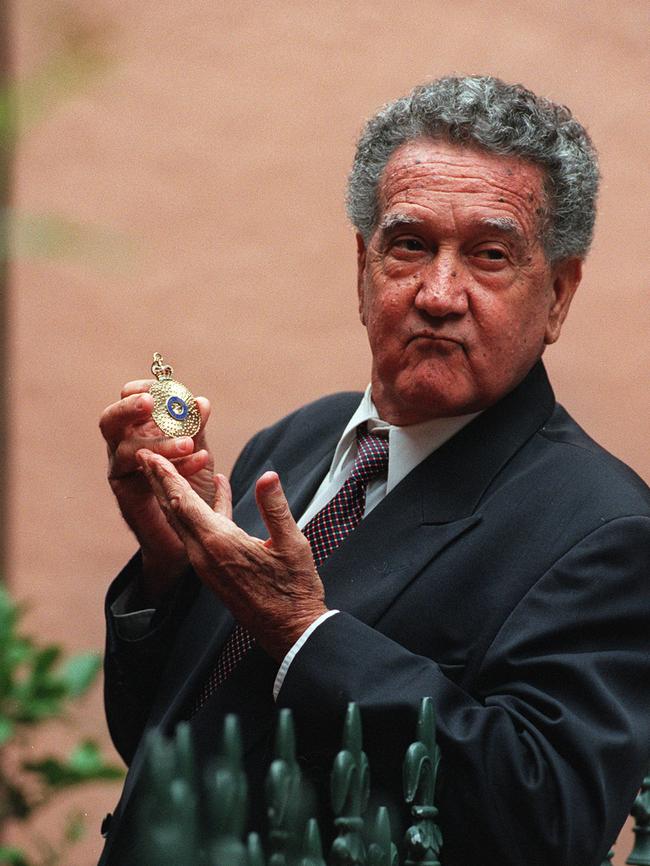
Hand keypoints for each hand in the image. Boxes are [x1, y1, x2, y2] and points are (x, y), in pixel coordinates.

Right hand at [100, 380, 213, 600]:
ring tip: (189, 444)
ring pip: (126, 448)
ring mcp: (121, 469)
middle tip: (150, 404)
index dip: (143, 388)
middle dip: (128, 408)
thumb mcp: (197, 452)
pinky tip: (200, 462)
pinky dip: (174, 466)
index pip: (130, 400)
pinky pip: (141, 475)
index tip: (164, 386)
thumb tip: (201, 401)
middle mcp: (124, 445)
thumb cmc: (191, 487)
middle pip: (110, 419)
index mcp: (140, 428)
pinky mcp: (126, 492)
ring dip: (159, 442)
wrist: (190, 533)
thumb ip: (197, 428)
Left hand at [135, 449, 328, 660]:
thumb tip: (268, 476)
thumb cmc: (294, 588)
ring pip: (182, 522)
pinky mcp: (213, 571)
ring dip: (173, 494)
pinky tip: (215, 493)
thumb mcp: (291, 544)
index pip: (182, 502)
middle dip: (158, 480)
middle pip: (172, 510)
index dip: (166, 475)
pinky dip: (196, 510)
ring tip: (167, 470)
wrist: (290, 631)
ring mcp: (205, 565)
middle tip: (143, 454)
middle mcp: (203, 554)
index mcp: (219, 543)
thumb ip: (275, 509)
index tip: (149, 453)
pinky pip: (196, 533)